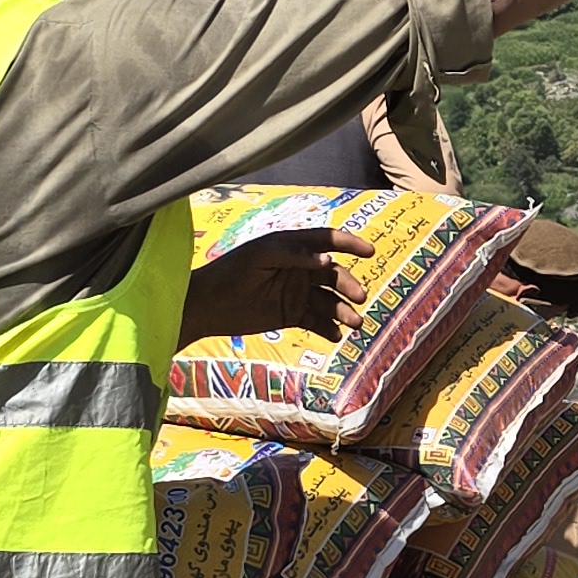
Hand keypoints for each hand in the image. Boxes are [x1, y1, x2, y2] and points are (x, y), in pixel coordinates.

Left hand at [181, 228, 374, 344]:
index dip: (350, 244)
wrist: (207, 305)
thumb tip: (327, 260)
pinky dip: (329, 329)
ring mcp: (296, 293)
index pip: (327, 242)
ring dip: (344, 311)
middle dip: (349, 285)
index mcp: (292, 248)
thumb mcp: (260, 256)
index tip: (370, 251)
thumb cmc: (231, 272)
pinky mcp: (291, 315)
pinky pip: (317, 322)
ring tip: (354, 324)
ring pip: (329, 301)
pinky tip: (336, 336)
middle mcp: (299, 269)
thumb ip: (293, 255)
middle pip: (334, 275)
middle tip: (359, 298)